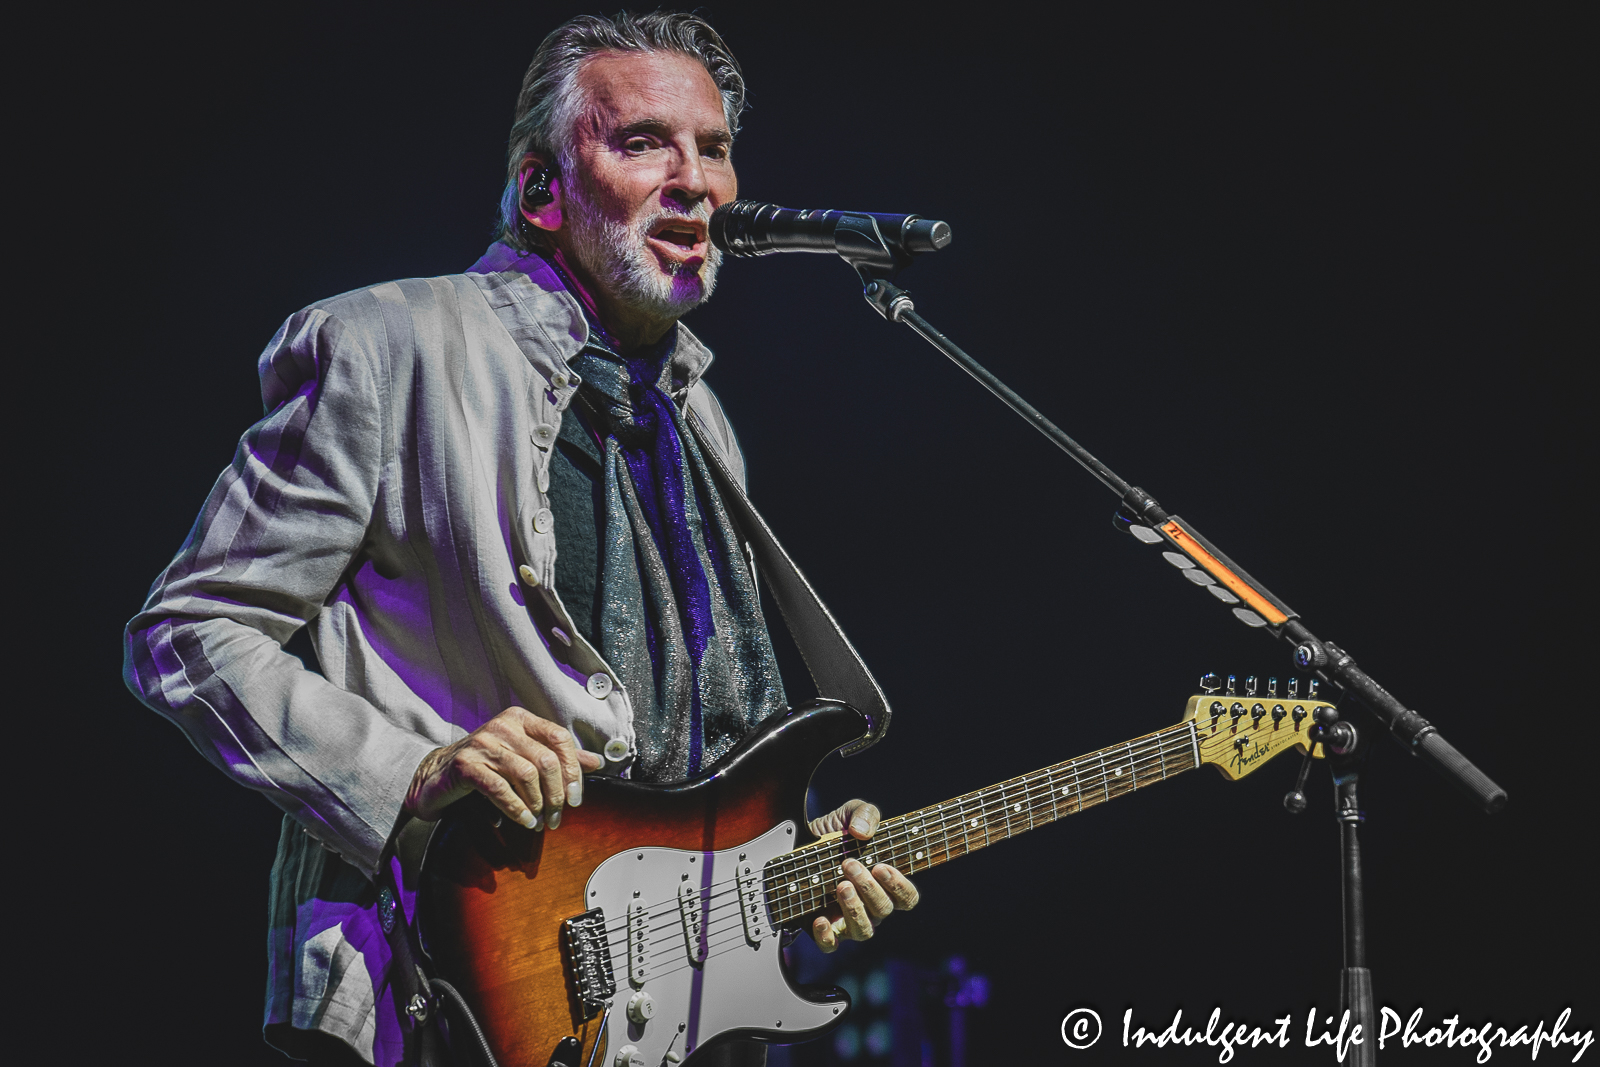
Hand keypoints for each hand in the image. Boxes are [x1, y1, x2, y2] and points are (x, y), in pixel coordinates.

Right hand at [405, 706, 603, 828]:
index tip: (576, 797)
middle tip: (557, 817)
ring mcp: (482, 743)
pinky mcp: (466, 765)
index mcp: (521, 719)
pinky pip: (499, 788)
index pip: (559, 737)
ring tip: (541, 822)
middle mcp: (503, 726)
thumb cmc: (487, 766)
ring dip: (538, 804)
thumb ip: (558, 757)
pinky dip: (516, 809)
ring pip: (525, 774)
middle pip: (545, 760)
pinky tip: (524, 821)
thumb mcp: (524, 756)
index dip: (573, 769)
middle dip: (556, 794)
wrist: (437, 776)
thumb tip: (596, 762)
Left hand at [806, 799, 919, 951]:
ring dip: (854, 908)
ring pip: (863, 930)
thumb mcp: (849, 814)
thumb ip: (865, 815)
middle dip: (868, 887)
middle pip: (883, 910)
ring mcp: (848, 922)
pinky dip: (826, 935)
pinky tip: (820, 918)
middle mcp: (870, 907)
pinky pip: (830, 946)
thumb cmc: (833, 834)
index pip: (907, 898)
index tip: (881, 866)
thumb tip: (862, 832)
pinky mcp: (824, 930)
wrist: (796, 847)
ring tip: (840, 886)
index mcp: (884, 885)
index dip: (900, 886)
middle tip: (849, 864)